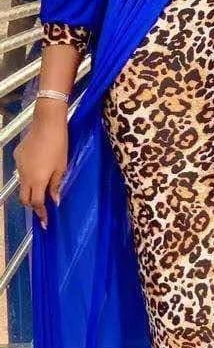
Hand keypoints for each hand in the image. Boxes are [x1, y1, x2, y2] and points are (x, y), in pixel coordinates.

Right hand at [13, 108, 67, 227]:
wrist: (47, 125)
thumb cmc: (59, 145)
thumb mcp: (62, 167)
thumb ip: (56, 185)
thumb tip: (54, 200)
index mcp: (37, 180)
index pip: (36, 203)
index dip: (41, 214)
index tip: (45, 223)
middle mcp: (25, 175)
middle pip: (24, 198)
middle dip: (32, 204)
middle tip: (42, 205)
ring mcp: (19, 166)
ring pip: (22, 184)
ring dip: (30, 188)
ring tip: (42, 183)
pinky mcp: (17, 156)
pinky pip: (21, 170)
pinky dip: (28, 173)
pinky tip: (38, 165)